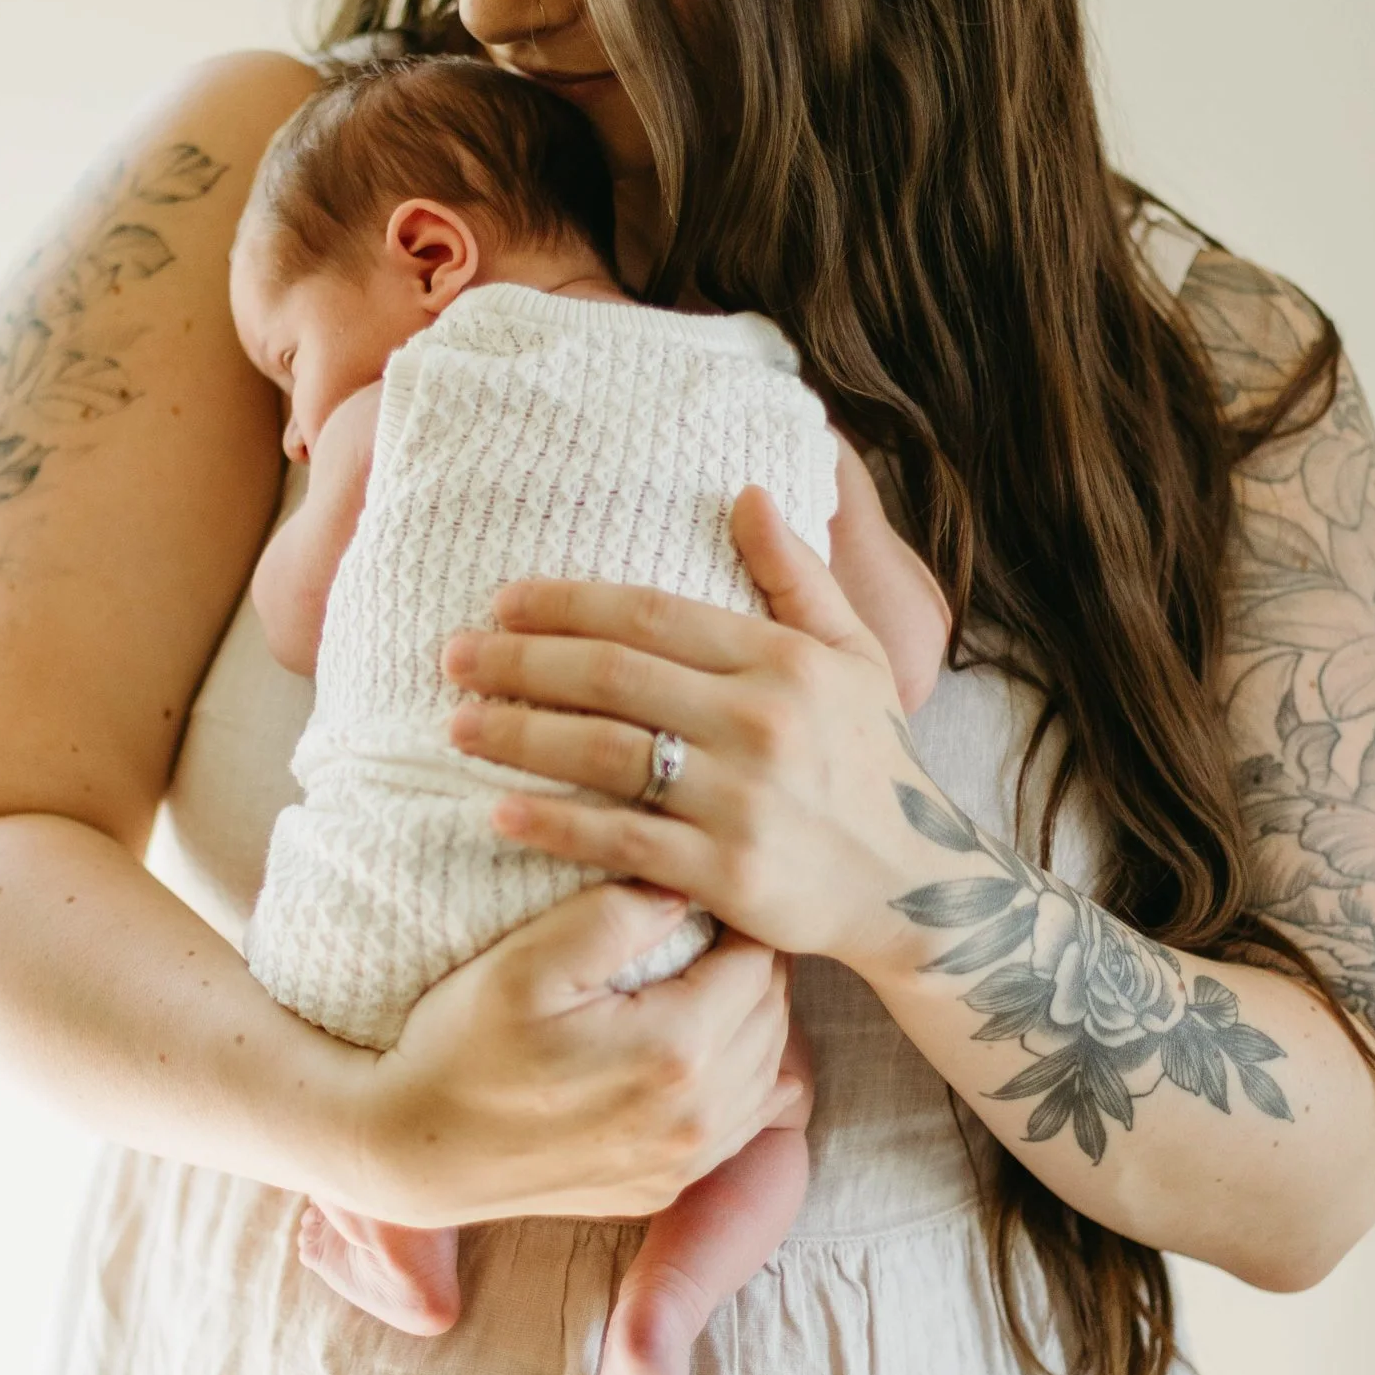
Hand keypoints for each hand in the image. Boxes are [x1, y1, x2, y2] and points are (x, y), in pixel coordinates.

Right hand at [334, 876, 798, 1228]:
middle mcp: (695, 1117)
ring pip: (766, 1072)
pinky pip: (741, 1129)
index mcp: (675, 1050)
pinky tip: (719, 1054)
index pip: (755, 963)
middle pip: (769, 1017)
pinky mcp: (661, 1189)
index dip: (738, 919)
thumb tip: (685, 892)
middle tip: (714, 929)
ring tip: (713, 979)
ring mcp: (680, 1163)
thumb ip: (618, 914)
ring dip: (753, 1021)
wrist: (415, 1147)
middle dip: (753, 966)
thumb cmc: (461, 1042)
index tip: (707, 895)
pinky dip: (744, 1083)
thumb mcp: (529, 958)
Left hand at [442, 486, 925, 975]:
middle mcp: (761, 722)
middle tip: (455, 657)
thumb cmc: (871, 758)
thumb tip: (747, 492)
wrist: (920, 883)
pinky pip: (621, 840)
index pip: (652, 615)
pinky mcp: (728, 873)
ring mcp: (743, 800)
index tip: (503, 600)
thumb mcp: (855, 654)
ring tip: (458, 725)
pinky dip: (556, 825)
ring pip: (605, 755)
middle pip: (614, 677)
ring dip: (520, 736)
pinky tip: (501, 812)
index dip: (569, 603)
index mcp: (783, 660)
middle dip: (521, 662)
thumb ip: (797, 576)